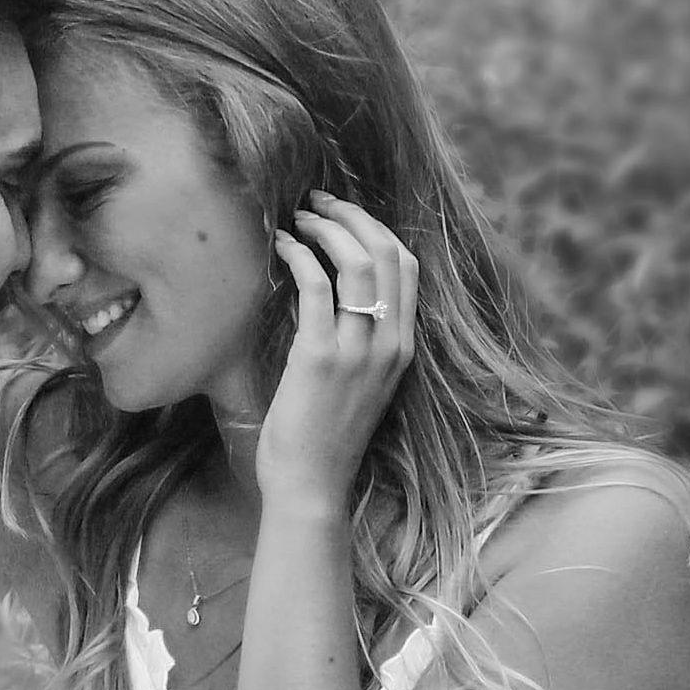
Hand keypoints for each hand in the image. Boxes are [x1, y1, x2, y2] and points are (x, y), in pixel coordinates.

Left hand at [254, 190, 417, 508]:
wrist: (312, 487)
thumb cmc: (326, 440)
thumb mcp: (361, 385)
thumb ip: (362, 344)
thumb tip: (337, 297)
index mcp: (404, 349)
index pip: (407, 269)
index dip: (377, 230)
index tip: (345, 215)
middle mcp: (389, 345)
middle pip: (386, 254)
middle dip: (351, 216)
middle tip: (317, 202)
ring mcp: (358, 350)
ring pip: (355, 263)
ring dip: (324, 229)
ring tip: (296, 218)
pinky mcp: (320, 356)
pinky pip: (315, 286)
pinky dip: (298, 254)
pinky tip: (282, 246)